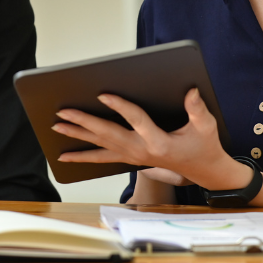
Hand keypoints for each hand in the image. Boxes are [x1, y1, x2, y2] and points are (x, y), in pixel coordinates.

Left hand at [52, 88, 244, 190]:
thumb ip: (197, 109)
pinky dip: (83, 156)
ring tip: (57, 128)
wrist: (203, 172)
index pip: (136, 120)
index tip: (102, 94)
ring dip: (77, 137)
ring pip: (100, 146)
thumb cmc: (204, 146)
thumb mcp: (206, 127)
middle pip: (108, 134)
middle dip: (84, 122)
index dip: (119, 106)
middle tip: (63, 112)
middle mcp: (141, 151)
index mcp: (159, 142)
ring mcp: (133, 156)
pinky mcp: (129, 158)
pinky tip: (66, 155)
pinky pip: (102, 158)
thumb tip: (189, 90)